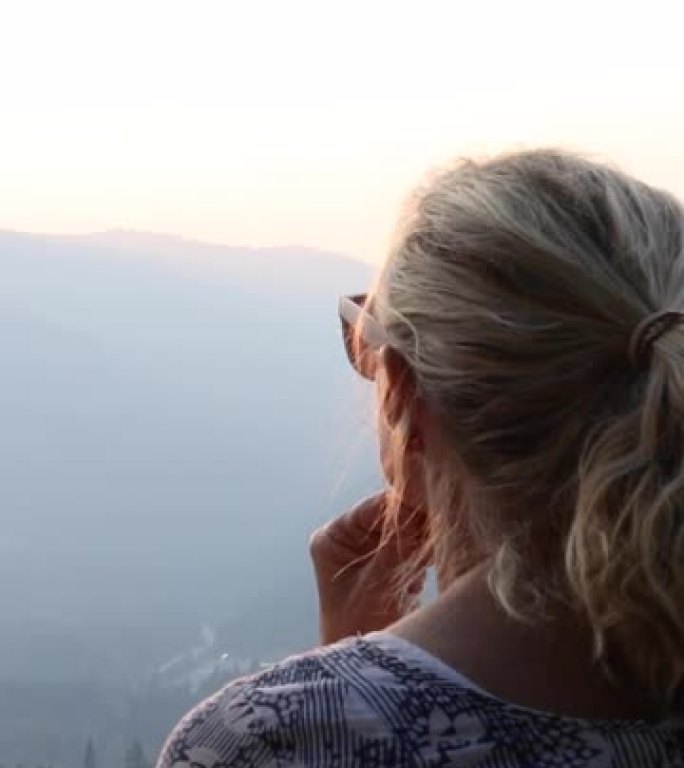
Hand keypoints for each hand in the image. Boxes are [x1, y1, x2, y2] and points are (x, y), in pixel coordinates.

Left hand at [309, 492, 428, 644]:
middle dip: (415, 526)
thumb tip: (422, 505)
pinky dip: (421, 559)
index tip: (434, 506)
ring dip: (420, 544)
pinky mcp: (386, 569)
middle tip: (439, 531)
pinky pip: (409, 551)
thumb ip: (400, 541)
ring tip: (427, 560)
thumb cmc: (357, 627)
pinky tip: (422, 574)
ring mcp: (367, 554)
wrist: (361, 674)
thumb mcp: (378, 580)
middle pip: (390, 518)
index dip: (405, 505)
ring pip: (403, 534)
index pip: (374, 507)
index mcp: (333, 537)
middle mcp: (347, 540)